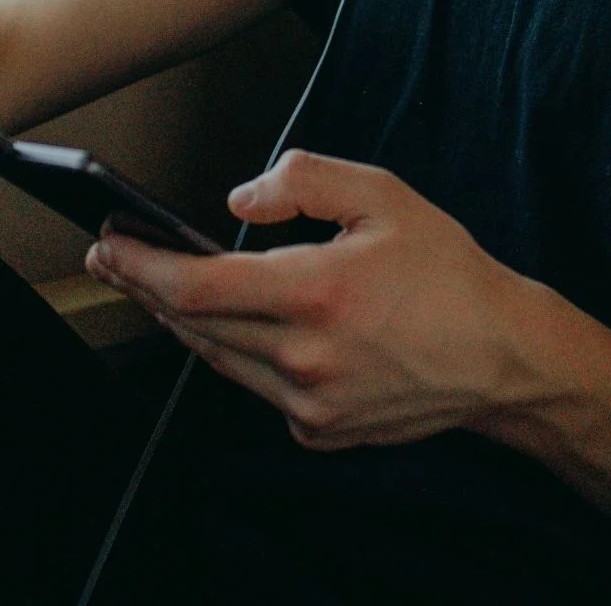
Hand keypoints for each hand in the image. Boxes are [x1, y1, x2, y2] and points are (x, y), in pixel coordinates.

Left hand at [87, 149, 557, 449]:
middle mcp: (304, 356)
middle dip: (145, 287)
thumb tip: (237, 200)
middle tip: (116, 257)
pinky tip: (247, 327)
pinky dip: (242, 354)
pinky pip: (258, 387)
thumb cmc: (447, 273)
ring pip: (218, 358)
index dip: (141, 265)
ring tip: (160, 285)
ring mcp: (309, 402)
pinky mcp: (318, 430)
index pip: (197, 285)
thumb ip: (304, 181)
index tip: (109, 243)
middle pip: (193, 325)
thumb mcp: (385, 195)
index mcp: (316, 292)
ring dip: (183, 321)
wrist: (500, 356)